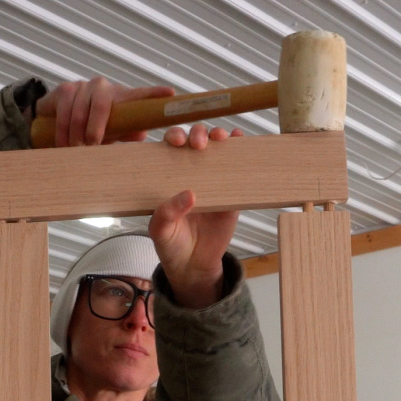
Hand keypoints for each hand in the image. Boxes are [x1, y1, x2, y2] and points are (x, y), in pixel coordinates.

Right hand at [35, 78, 174, 146]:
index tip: (171, 94)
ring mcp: (83, 86)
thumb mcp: (110, 134)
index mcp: (120, 99)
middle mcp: (103, 88)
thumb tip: (142, 134)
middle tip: (91, 145)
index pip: (140, 95)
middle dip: (96, 127)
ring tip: (75, 149)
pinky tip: (63, 143)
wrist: (56, 119)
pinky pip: (64, 108)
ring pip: (80, 109)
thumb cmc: (89, 128)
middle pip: (102, 102)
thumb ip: (125, 133)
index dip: (155, 94)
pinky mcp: (64, 89)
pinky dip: (63, 129)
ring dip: (76, 132)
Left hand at [149, 124, 243, 308]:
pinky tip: (240, 141)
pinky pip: (237, 170)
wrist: (193, 266)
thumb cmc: (171, 245)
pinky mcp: (231, 193)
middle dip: (197, 134)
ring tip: (220, 138)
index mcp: (169, 178)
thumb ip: (166, 213)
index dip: (174, 137)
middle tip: (199, 144)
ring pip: (216, 149)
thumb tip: (189, 194)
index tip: (177, 141)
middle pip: (194, 141)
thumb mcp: (160, 231)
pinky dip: (240, 152)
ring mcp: (213, 181)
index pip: (170, 148)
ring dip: (219, 136)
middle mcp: (190, 173)